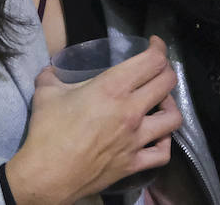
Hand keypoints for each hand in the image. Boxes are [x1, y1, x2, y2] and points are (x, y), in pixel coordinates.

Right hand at [6, 35, 182, 204]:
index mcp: (112, 88)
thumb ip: (52, 75)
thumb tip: (52, 69)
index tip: (154, 44)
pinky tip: (157, 136)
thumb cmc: (47, 131)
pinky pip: (163, 153)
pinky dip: (164, 142)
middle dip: (166, 70)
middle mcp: (131, 110)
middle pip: (167, 83)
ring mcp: (136, 139)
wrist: (47, 175)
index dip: (158, 47)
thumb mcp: (45, 92)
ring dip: (170, 105)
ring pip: (173, 117)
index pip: (151, 61)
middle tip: (157, 69)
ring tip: (160, 103)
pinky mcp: (134, 163)